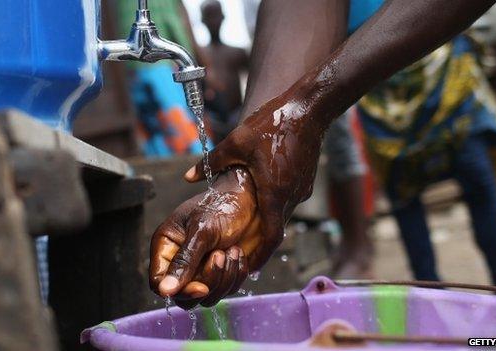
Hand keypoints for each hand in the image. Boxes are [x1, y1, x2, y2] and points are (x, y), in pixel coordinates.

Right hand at [149, 168, 263, 308]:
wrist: (253, 200)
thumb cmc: (222, 206)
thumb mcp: (201, 231)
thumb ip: (184, 261)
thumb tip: (165, 291)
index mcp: (167, 246)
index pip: (159, 282)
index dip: (178, 290)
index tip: (201, 287)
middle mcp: (181, 261)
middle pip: (184, 295)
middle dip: (208, 280)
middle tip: (221, 254)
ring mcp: (202, 269)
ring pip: (207, 296)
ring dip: (225, 276)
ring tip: (233, 249)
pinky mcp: (222, 273)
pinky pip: (226, 290)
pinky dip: (236, 274)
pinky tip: (239, 252)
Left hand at [185, 83, 328, 270]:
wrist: (309, 108)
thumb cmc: (272, 124)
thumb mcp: (236, 142)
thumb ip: (211, 163)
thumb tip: (187, 177)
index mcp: (273, 191)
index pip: (270, 237)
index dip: (259, 256)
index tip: (247, 268)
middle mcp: (291, 196)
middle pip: (275, 231)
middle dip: (259, 245)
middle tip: (241, 255)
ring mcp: (301, 189)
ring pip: (283, 216)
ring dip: (267, 225)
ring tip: (249, 231)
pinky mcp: (306, 181)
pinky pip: (289, 202)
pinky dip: (276, 208)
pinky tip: (263, 201)